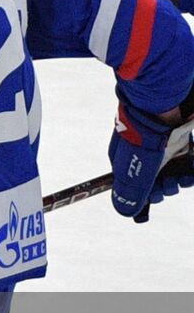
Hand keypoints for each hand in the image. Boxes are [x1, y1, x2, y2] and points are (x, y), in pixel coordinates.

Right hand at [109, 94, 193, 221]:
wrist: (164, 102)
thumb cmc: (145, 136)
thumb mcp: (135, 170)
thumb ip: (131, 192)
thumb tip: (125, 211)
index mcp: (124, 160)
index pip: (132, 185)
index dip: (145, 196)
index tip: (155, 199)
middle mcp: (141, 153)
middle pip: (153, 179)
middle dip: (164, 188)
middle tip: (170, 185)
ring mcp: (161, 145)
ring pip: (171, 171)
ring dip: (179, 180)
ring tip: (185, 179)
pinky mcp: (179, 139)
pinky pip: (187, 159)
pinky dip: (191, 168)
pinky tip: (192, 170)